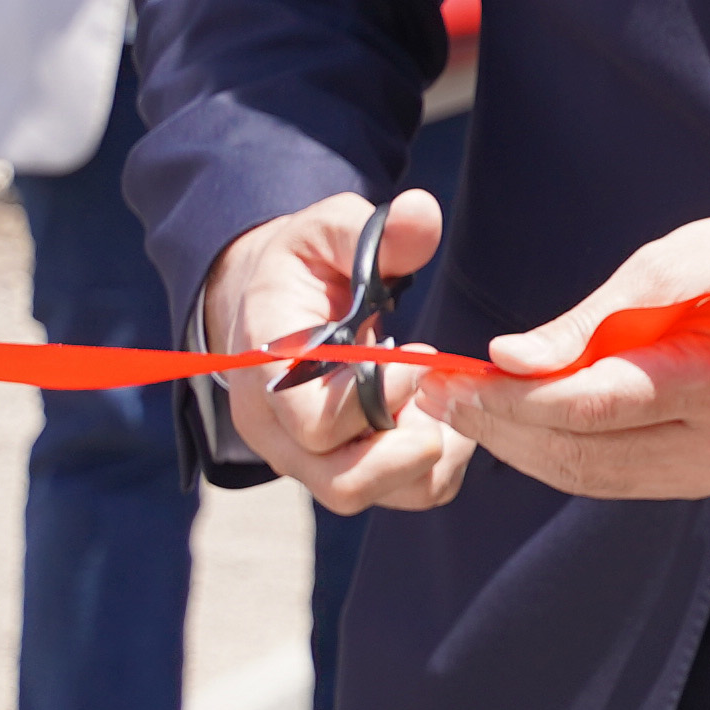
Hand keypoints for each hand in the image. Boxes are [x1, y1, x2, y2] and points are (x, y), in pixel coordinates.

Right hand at [198, 190, 473, 514]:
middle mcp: (277, 426)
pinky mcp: (340, 465)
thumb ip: (376, 231)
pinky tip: (444, 416)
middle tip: (440, 391)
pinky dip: (434, 466)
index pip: (311, 420)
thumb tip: (422, 214)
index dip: (373, 400)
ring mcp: (305, 454)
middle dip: (406, 448)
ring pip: (370, 494)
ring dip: (424, 459)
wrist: (275, 300)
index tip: (419, 356)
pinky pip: (399, 492)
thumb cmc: (305, 264)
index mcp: (266, 368)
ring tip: (444, 402)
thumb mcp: (330, 230)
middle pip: (340, 480)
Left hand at [445, 207, 709, 503]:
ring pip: (589, 473)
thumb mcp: (664, 267)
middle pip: (584, 449)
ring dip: (517, 444)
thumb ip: (587, 323)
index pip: (596, 405)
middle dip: (501, 423)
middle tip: (439, 391)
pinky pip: (611, 475)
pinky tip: (515, 421)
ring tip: (462, 406)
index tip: (456, 376)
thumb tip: (507, 358)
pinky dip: (555, 452)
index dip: (515, 397)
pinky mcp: (703, 476)